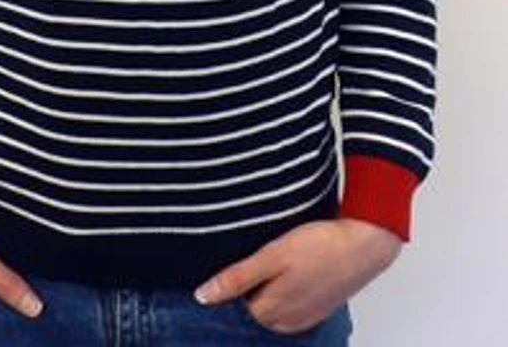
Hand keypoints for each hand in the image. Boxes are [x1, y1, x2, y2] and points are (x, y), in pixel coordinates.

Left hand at [194, 218, 401, 333]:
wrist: (365, 244)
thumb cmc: (319, 246)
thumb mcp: (271, 256)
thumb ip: (237, 278)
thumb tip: (202, 297)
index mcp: (271, 312)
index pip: (236, 306)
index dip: (232, 283)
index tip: (236, 262)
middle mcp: (287, 322)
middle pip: (255, 307)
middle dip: (251, 287)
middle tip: (261, 257)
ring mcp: (306, 317)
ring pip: (275, 306)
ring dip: (270, 287)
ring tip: (279, 260)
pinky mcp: (320, 307)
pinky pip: (294, 303)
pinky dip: (289, 289)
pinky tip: (295, 269)